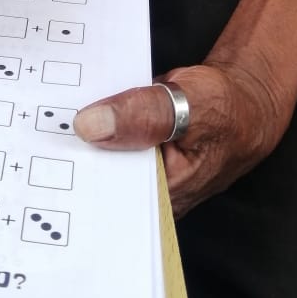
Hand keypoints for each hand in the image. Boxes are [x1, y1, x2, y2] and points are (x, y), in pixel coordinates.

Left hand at [72, 61, 290, 217]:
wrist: (244, 98)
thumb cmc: (228, 108)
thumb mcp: (190, 104)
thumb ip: (144, 115)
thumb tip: (91, 125)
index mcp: (164, 198)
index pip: (109, 196)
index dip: (80, 170)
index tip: (55, 145)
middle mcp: (151, 194)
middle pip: (100, 176)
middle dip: (78, 147)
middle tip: (53, 120)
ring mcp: (143, 173)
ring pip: (102, 155)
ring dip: (86, 131)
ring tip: (61, 109)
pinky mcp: (138, 151)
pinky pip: (110, 138)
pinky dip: (100, 120)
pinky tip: (84, 103)